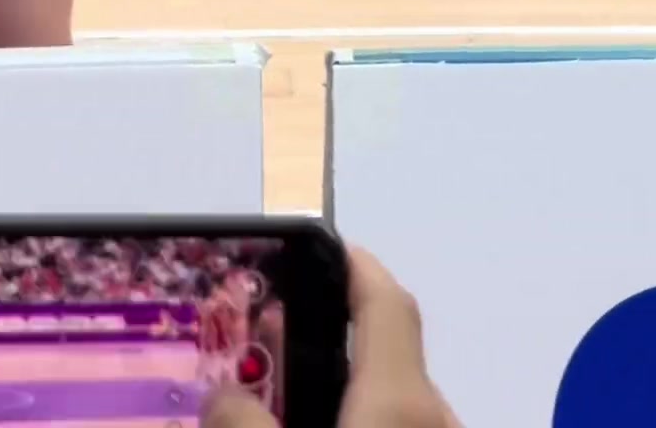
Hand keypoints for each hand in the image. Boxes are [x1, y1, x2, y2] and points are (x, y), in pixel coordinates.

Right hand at [198, 249, 461, 427]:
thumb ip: (241, 422)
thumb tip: (219, 396)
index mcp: (401, 397)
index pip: (388, 301)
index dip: (356, 266)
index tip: (320, 246)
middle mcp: (435, 414)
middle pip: (390, 352)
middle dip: (336, 335)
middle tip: (277, 336)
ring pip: (396, 397)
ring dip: (349, 385)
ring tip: (289, 398)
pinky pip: (401, 426)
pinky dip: (365, 416)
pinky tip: (330, 426)